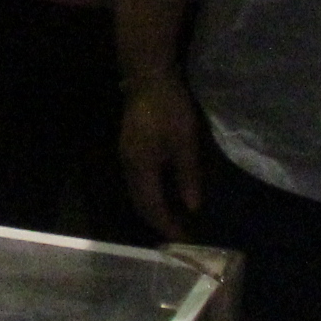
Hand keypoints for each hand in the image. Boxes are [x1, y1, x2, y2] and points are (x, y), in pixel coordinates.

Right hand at [118, 74, 204, 242]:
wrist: (148, 81)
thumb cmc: (169, 111)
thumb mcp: (185, 144)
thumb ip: (187, 176)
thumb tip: (192, 207)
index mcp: (141, 168)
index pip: (152, 206)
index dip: (167, 224)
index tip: (184, 239)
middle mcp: (129, 167)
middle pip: (140, 203)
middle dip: (159, 221)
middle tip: (180, 233)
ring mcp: (127, 158)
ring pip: (138, 193)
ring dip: (155, 209)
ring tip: (175, 218)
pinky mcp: (131, 150)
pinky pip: (139, 182)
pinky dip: (152, 195)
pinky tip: (166, 195)